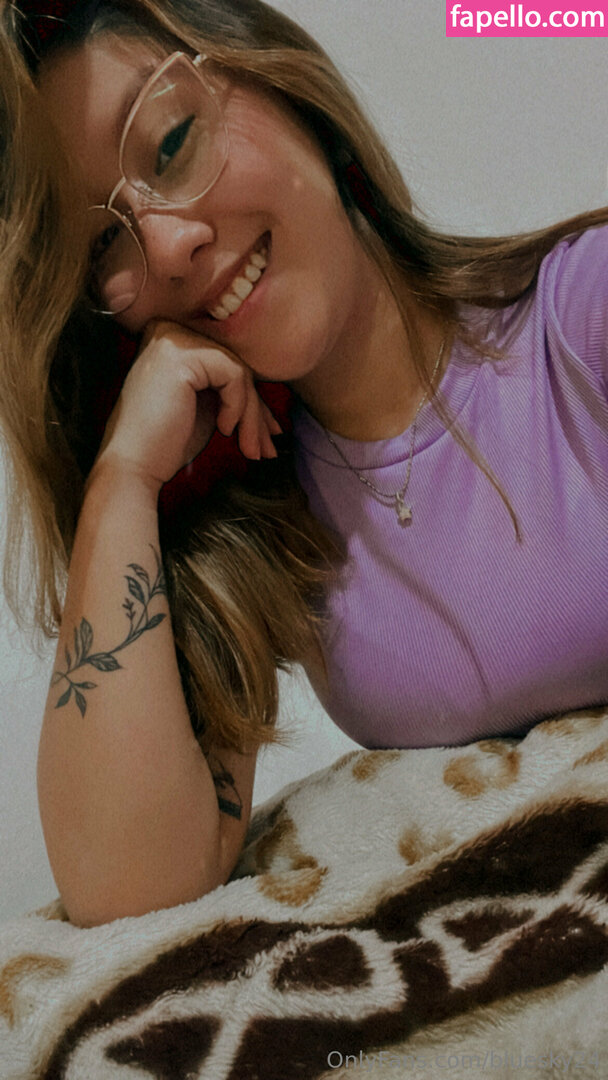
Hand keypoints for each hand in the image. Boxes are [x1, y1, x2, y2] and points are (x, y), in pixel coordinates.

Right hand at [94, 321, 281, 489]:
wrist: (134, 465)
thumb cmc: (165, 443)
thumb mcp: (205, 408)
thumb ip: (229, 392)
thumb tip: (269, 409)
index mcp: (171, 339)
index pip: (225, 362)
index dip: (250, 400)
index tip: (264, 435)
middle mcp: (168, 330)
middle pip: (234, 365)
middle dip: (257, 411)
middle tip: (266, 448)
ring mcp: (172, 339)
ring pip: (238, 371)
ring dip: (252, 415)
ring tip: (249, 448)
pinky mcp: (181, 356)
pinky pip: (234, 375)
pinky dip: (237, 406)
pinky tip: (222, 428)